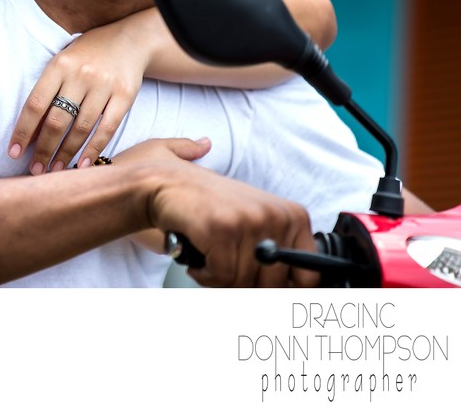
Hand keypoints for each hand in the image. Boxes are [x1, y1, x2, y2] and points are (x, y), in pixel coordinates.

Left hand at [8, 22, 149, 173]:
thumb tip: (30, 134)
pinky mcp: (125, 95)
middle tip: (36, 171)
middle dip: (43, 150)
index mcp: (59, 65)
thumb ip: (47, 93)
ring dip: (66, 153)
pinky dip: (93, 149)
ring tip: (56, 170)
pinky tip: (83, 164)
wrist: (128, 40)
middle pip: (57, 120)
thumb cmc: (86, 56)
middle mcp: (80, 74)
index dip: (22, 131)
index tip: (14, 153)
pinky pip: (107, 128)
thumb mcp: (62, 64)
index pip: (35, 104)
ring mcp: (104, 85)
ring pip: (81, 128)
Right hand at [126, 143, 319, 287]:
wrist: (164, 183)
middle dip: (244, 285)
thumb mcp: (254, 218)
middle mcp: (275, 216)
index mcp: (292, 215)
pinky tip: (197, 257)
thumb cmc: (207, 205)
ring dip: (219, 280)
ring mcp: (249, 221)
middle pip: (273, 286)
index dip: (284, 291)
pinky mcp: (221, 229)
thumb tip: (297, 291)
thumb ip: (278, 250)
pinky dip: (204, 275)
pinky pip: (221, 277)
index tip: (262, 290)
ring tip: (208, 257)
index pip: (309, 277)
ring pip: (244, 283)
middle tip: (225, 269)